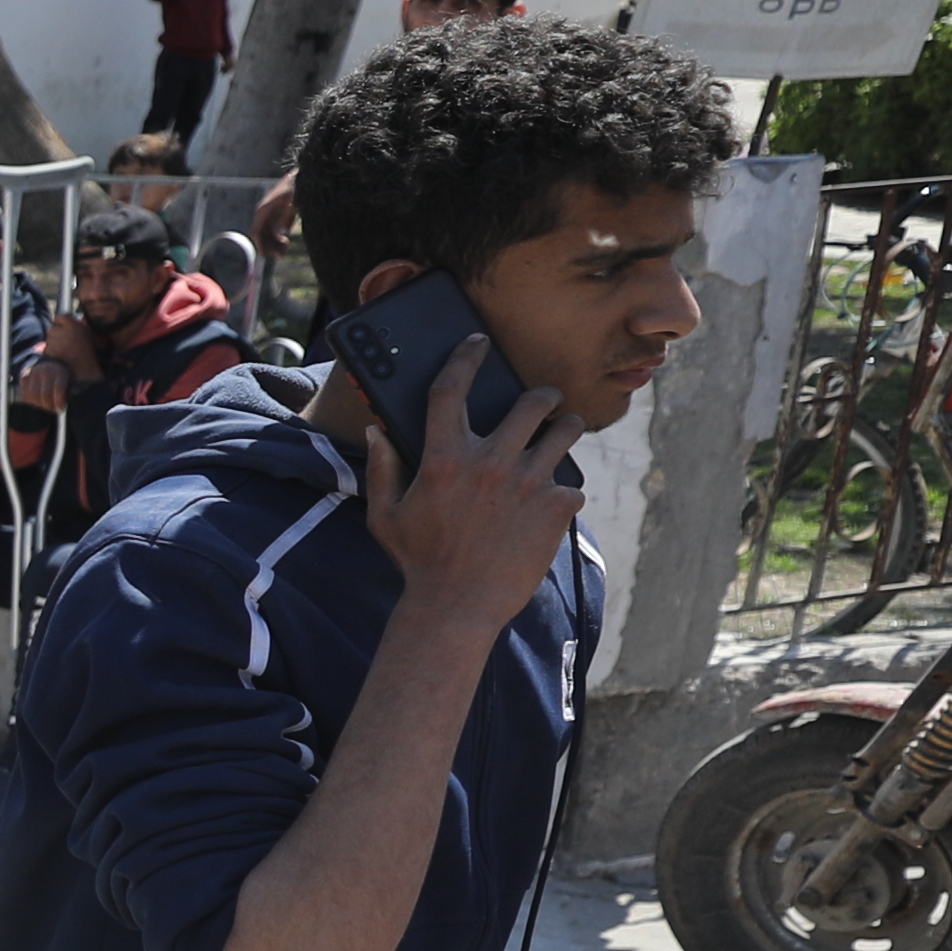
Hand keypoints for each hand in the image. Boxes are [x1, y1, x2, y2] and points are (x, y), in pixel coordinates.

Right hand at [355, 340, 588, 628]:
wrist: (457, 608)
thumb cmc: (417, 561)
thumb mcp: (385, 516)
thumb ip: (383, 469)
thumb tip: (378, 431)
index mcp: (444, 457)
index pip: (452, 388)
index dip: (466, 357)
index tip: (479, 342)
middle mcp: (490, 462)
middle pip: (532, 402)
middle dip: (542, 395)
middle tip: (544, 402)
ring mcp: (528, 483)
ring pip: (566, 432)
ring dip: (566, 430)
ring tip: (562, 437)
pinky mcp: (557, 508)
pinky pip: (573, 485)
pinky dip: (564, 493)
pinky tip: (552, 507)